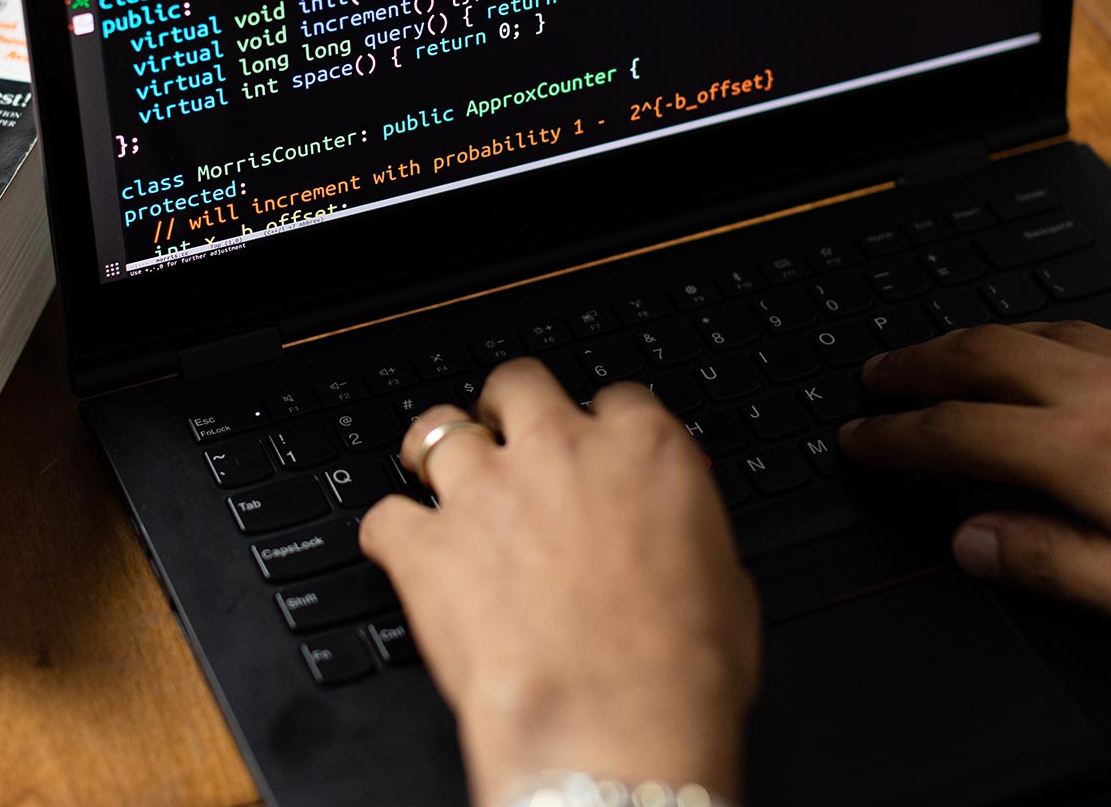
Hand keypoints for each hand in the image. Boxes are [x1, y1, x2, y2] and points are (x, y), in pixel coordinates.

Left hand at [360, 358, 759, 804]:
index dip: (599, 423)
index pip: (615, 398)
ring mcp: (485, 491)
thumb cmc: (682, 670)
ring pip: (438, 428)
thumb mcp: (725, 584)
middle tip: (509, 443)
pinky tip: (403, 553)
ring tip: (437, 476)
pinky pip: (385, 516)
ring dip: (437, 450)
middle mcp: (559, 450)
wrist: (615, 726)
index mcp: (643, 450)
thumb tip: (678, 540)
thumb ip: (687, 533)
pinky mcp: (426, 545)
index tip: (594, 445)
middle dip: (509, 409)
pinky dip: (391, 534)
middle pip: (519, 383)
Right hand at [842, 321, 1110, 658]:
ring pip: (1037, 329)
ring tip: (942, 350)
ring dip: (973, 337)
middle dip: (916, 362)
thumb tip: (976, 541)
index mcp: (1084, 451)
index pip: (956, 432)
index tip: (855, 437)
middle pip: (983, 355)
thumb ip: (1054, 564)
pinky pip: (1094, 326)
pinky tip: (1053, 348)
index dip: (894, 436)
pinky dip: (1042, 332)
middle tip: (873, 372)